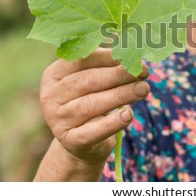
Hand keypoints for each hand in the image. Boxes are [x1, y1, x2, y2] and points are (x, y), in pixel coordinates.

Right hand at [39, 48, 148, 166]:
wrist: (81, 141)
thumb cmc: (91, 101)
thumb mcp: (93, 81)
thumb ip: (107, 66)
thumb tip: (133, 54)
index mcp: (54, 75)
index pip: (82, 60)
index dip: (110, 57)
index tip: (133, 56)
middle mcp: (51, 96)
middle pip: (88, 81)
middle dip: (119, 75)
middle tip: (143, 72)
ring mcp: (58, 120)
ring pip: (92, 104)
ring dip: (122, 94)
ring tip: (143, 89)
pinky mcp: (71, 141)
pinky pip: (94, 131)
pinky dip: (113, 123)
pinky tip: (129, 114)